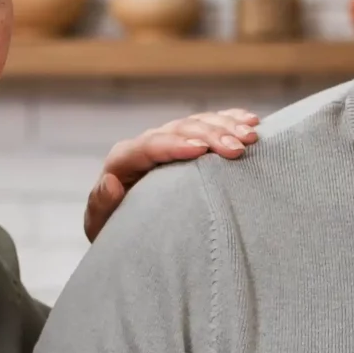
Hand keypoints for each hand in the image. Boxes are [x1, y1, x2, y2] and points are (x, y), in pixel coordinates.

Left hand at [82, 108, 259, 240]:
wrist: (130, 231)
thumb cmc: (116, 231)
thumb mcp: (102, 226)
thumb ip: (101, 205)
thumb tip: (111, 183)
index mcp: (124, 160)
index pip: (149, 146)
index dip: (174, 144)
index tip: (201, 150)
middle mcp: (147, 145)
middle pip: (180, 130)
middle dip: (210, 135)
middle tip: (238, 147)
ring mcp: (170, 141)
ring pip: (198, 123)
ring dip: (226, 126)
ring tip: (251, 136)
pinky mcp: (187, 143)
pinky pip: (210, 125)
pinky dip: (231, 121)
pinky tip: (252, 121)